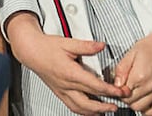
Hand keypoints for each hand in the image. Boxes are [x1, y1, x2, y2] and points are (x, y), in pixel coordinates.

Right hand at [4, 13, 125, 114]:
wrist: (31, 51)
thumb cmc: (48, 47)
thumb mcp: (68, 43)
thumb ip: (87, 46)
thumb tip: (101, 45)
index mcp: (70, 72)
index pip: (94, 86)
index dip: (109, 90)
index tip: (119, 91)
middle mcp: (66, 85)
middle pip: (89, 102)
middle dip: (105, 105)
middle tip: (117, 104)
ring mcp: (62, 91)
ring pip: (80, 108)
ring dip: (95, 112)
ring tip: (106, 110)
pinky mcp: (59, 93)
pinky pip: (72, 107)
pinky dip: (84, 112)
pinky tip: (91, 110)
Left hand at [113, 27, 151, 115]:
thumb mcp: (131, 53)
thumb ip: (121, 70)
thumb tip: (116, 84)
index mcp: (140, 76)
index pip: (122, 93)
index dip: (118, 90)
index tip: (119, 85)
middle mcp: (151, 86)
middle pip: (130, 103)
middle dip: (125, 97)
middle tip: (126, 88)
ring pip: (141, 109)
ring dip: (135, 103)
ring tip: (135, 93)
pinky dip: (147, 111)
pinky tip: (144, 103)